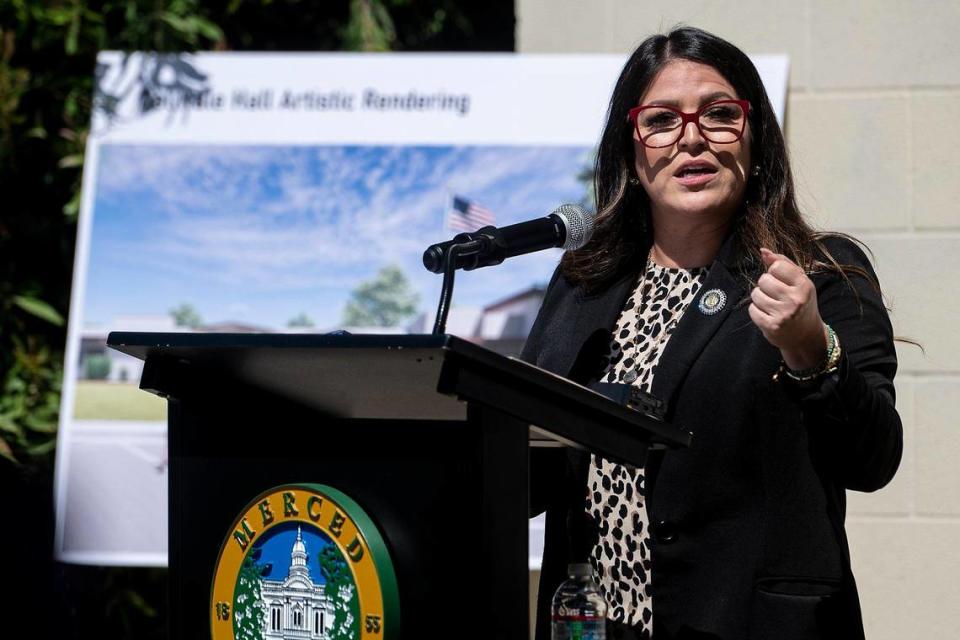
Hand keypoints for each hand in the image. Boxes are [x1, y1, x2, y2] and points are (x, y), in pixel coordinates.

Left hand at [748, 248, 828, 370]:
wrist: (806, 335)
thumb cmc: (801, 302)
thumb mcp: (799, 281)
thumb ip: (783, 263)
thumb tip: (763, 251)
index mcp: (804, 285)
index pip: (776, 266)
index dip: (775, 272)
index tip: (782, 281)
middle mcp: (795, 299)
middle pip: (763, 280)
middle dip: (766, 286)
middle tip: (776, 295)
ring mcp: (783, 314)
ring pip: (755, 294)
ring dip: (760, 298)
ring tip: (772, 305)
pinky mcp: (771, 326)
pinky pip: (752, 309)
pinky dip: (756, 311)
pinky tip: (768, 315)